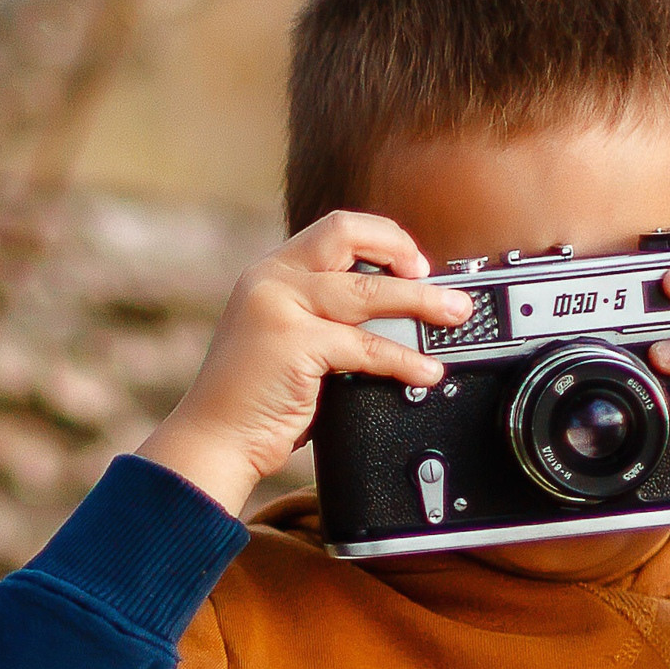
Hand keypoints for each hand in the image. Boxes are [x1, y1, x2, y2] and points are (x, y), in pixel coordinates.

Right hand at [138, 211, 474, 512]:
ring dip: (421, 302)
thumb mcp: (285, 339)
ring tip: (455, 315)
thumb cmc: (252, 399)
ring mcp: (279, 308)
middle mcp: (271, 280)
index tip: (412, 262)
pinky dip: (404, 359)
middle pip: (347, 236)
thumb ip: (322, 316)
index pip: (333, 229)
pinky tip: (426, 370)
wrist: (214, 439)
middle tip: (437, 279)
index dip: (381, 237)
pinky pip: (366, 347)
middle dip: (402, 250)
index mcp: (270, 273)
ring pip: (368, 291)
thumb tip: (394, 313)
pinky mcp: (293, 344)